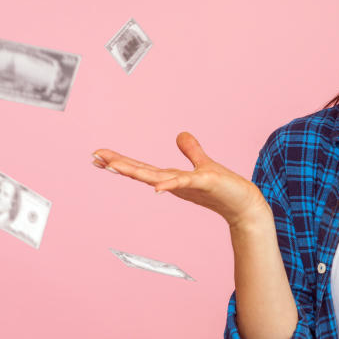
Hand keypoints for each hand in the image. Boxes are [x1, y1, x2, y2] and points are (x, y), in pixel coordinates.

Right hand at [92, 131, 270, 226]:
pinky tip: (156, 187)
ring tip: (113, 166)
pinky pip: (183, 181)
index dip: (121, 161)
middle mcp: (175, 183)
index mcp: (172, 177)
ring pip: (156, 177)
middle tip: (95, 157)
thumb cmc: (224, 188)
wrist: (244, 204)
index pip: (142, 168)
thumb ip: (191, 150)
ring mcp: (187, 185)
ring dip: (135, 172)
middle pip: (142, 172)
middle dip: (118, 164)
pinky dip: (169, 184)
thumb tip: (180, 134)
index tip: (99, 155)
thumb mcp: (203, 164)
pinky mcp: (204, 183)